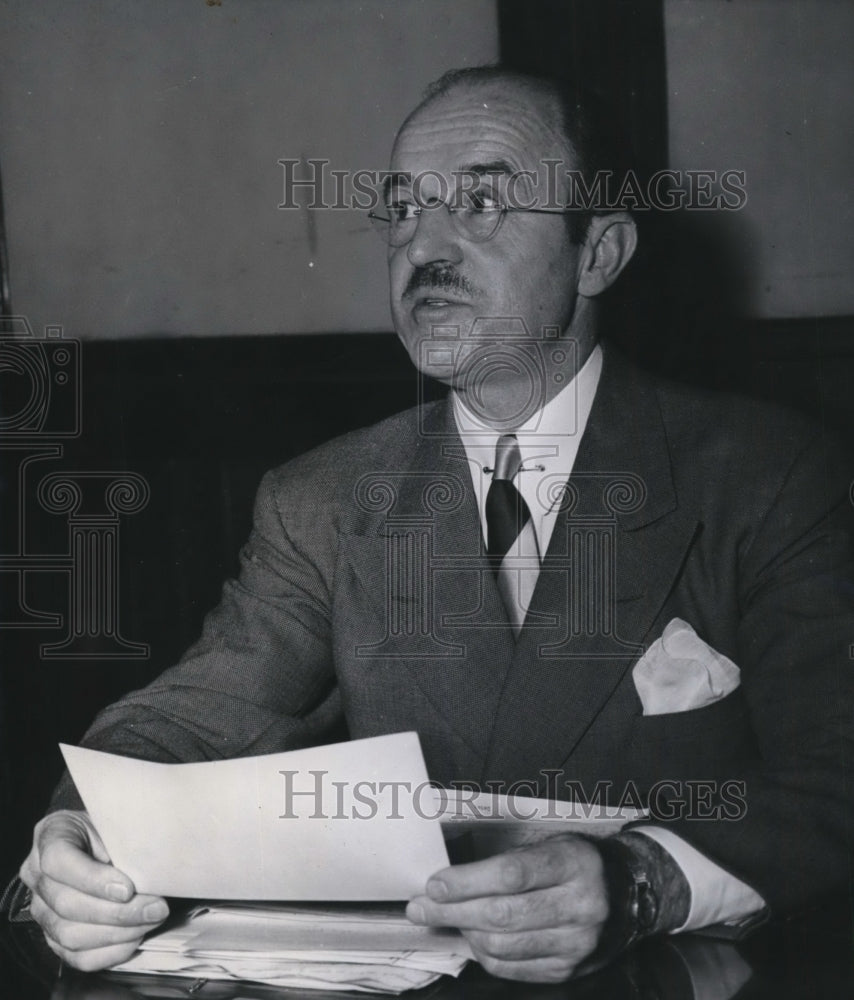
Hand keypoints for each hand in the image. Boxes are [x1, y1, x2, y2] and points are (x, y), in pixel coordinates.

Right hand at [19, 810, 168, 971]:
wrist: (103, 841)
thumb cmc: (114, 829)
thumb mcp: (118, 821)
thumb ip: (126, 840)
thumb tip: (152, 870)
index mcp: (51, 835)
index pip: (58, 861)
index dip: (93, 879)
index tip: (129, 888)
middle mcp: (37, 875)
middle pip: (67, 904)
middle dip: (117, 912)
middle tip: (155, 909)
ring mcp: (42, 910)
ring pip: (70, 935)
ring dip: (117, 933)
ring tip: (150, 921)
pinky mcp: (54, 937)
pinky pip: (77, 957)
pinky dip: (110, 952)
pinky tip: (135, 938)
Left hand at [406, 834, 608, 981]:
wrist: (620, 894)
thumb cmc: (572, 864)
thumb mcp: (548, 845)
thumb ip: (504, 862)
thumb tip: (447, 882)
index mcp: (573, 864)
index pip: (510, 874)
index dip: (466, 881)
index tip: (434, 884)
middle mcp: (579, 906)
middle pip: (501, 914)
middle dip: (452, 912)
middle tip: (421, 907)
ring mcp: (576, 943)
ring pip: (502, 945)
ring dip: (464, 932)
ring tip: (448, 918)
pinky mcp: (567, 969)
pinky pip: (511, 969)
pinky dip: (483, 955)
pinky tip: (473, 937)